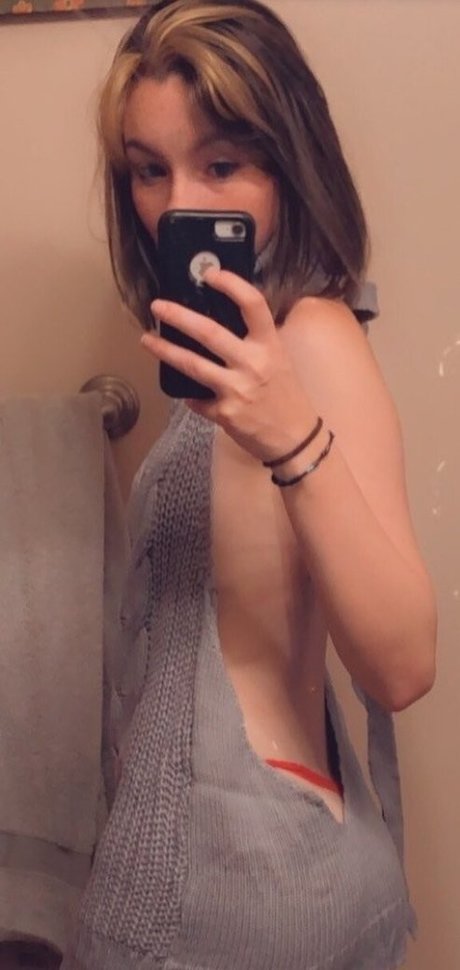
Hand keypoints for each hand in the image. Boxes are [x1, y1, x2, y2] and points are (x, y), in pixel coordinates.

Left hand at [141, 267, 316, 460]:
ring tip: (147, 339)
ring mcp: (237, 389)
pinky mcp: (224, 413)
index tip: (209, 274)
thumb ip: (254, 342)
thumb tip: (220, 322)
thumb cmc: (286, 396)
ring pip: (192, 364)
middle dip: (178, 316)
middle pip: (209, 332)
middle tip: (157, 306)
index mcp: (270, 345)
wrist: (295, 439)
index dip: (231, 284)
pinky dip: (189, 394)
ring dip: (165, 350)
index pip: (253, 304)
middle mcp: (253, 363)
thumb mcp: (279, 360)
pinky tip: (185, 391)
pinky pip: (196, 399)